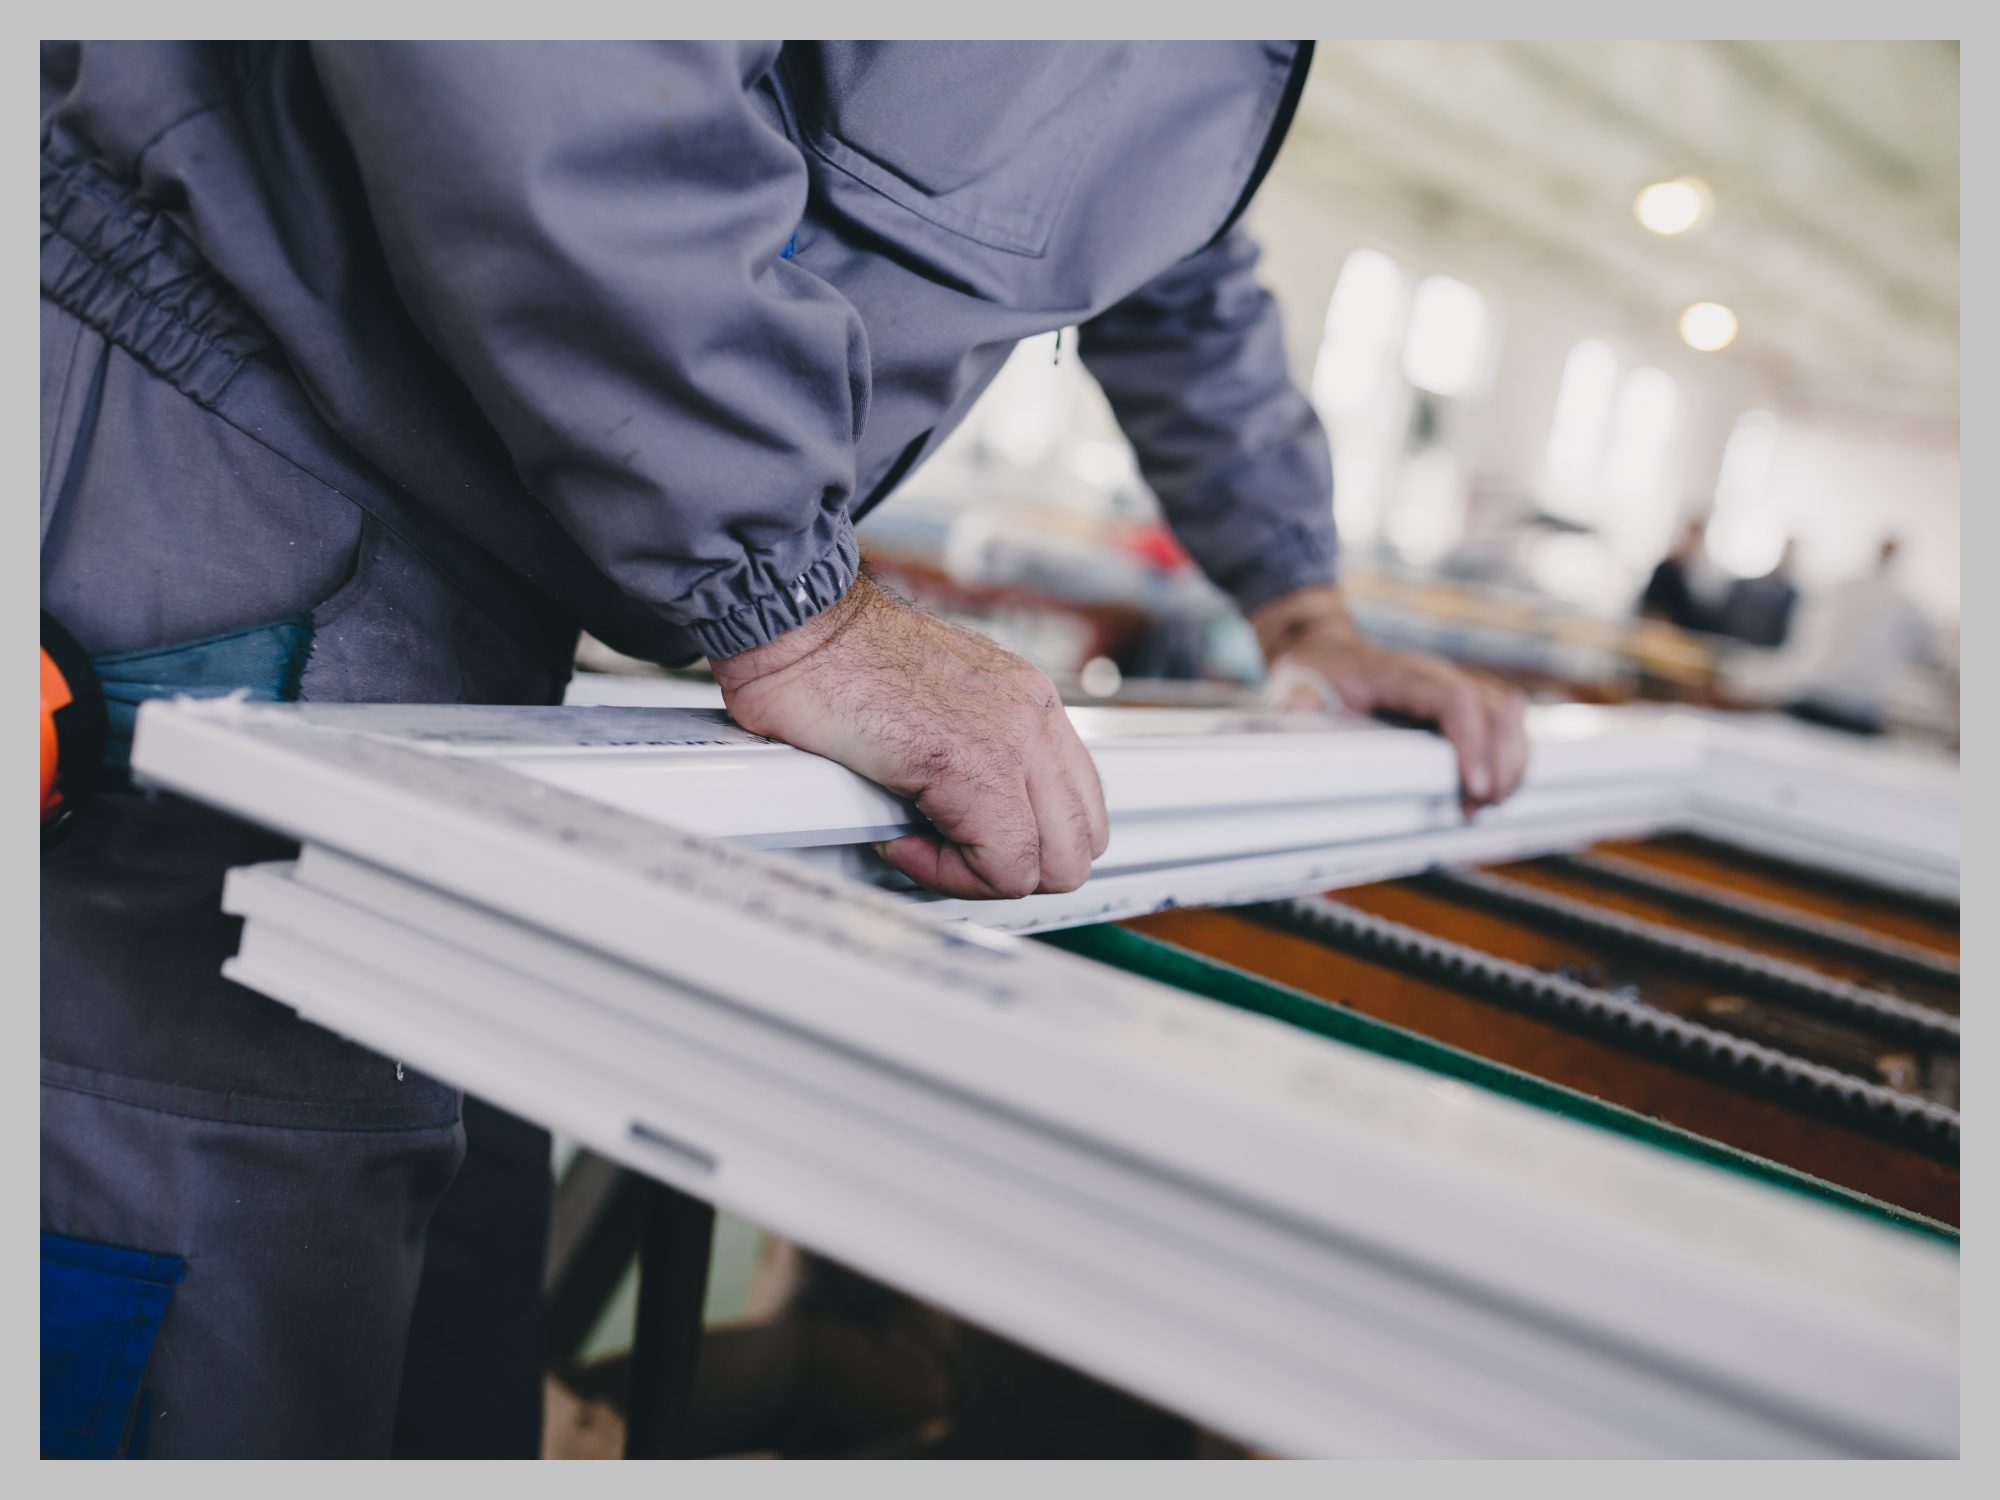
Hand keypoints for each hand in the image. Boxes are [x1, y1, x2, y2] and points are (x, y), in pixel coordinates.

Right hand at [712, 572, 1109, 898]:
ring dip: (984, 875)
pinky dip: (949, 873)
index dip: (1025, 845)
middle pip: (1081, 844)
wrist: (794, 628)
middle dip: (1012, 870)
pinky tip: (898, 838)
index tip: (960, 836)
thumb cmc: (835, 663)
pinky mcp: (972, 766)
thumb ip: (970, 754)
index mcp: (1030, 701)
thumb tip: (968, 821)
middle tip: (945, 852)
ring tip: (921, 845)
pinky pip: (1002, 864)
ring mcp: (1012, 740)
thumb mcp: (934, 704)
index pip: (1080, 808)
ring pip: (1055, 865)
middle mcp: (1034, 716)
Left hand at [1251, 585, 1529, 814]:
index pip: (1454, 699)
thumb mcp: (1294, 685)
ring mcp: (1454, 686)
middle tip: (1479, 808)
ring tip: (1486, 806)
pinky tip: (1489, 791)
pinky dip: (1508, 757)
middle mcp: (1437, 675)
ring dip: (1512, 763)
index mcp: (1401, 672)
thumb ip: (1296, 701)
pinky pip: (1503, 724)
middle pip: (1497, 710)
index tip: (1472, 787)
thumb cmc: (1314, 672)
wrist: (1327, 651)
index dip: (1471, 742)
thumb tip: (1296, 714)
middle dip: (1502, 763)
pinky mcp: (1461, 703)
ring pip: (1509, 717)